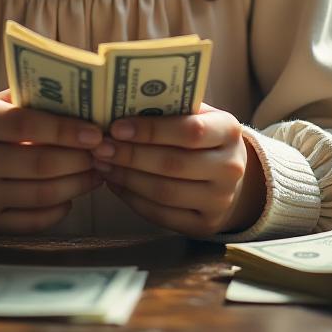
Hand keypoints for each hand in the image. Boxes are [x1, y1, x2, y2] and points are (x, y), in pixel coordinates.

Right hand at [0, 88, 105, 233]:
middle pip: (41, 164)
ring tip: (96, 173)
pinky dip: (58, 210)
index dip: (66, 129)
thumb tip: (76, 97)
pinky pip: (32, 221)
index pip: (27, 125)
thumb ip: (25, 100)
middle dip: (81, 159)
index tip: (96, 132)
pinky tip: (71, 197)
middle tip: (104, 153)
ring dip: (78, 185)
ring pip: (42, 195)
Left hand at [90, 103, 266, 237]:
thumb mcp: (196, 114)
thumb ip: (169, 108)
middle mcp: (230, 168)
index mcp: (229, 131)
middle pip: (173, 164)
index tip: (116, 127)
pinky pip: (161, 215)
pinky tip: (115, 184)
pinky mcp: (204, 225)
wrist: (228, 175)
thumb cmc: (201, 136)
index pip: (189, 131)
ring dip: (127, 178)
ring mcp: (220, 201)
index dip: (151, 131)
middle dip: (131, 156)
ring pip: (164, 192)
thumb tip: (120, 105)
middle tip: (101, 147)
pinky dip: (132, 199)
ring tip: (102, 165)